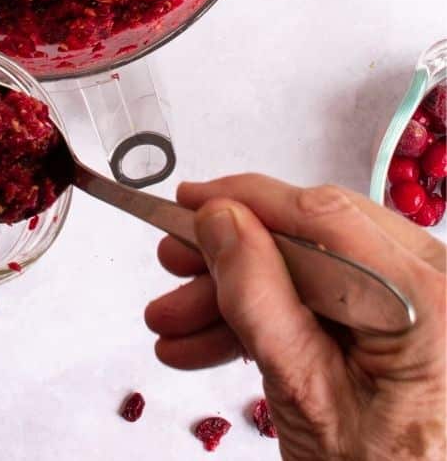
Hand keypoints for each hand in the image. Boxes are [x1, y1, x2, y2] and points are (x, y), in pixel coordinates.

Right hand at [146, 175, 445, 459]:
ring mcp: (414, 300)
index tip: (188, 201)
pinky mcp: (397, 320)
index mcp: (423, 294)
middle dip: (231, 259)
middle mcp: (429, 282)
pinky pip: (322, 298)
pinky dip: (268, 318)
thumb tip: (220, 218)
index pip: (321, 215)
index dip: (245, 200)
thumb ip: (259, 298)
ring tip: (174, 326)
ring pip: (308, 269)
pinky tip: (209, 342)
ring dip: (236, 295)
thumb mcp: (306, 393)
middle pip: (309, 239)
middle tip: (172, 266)